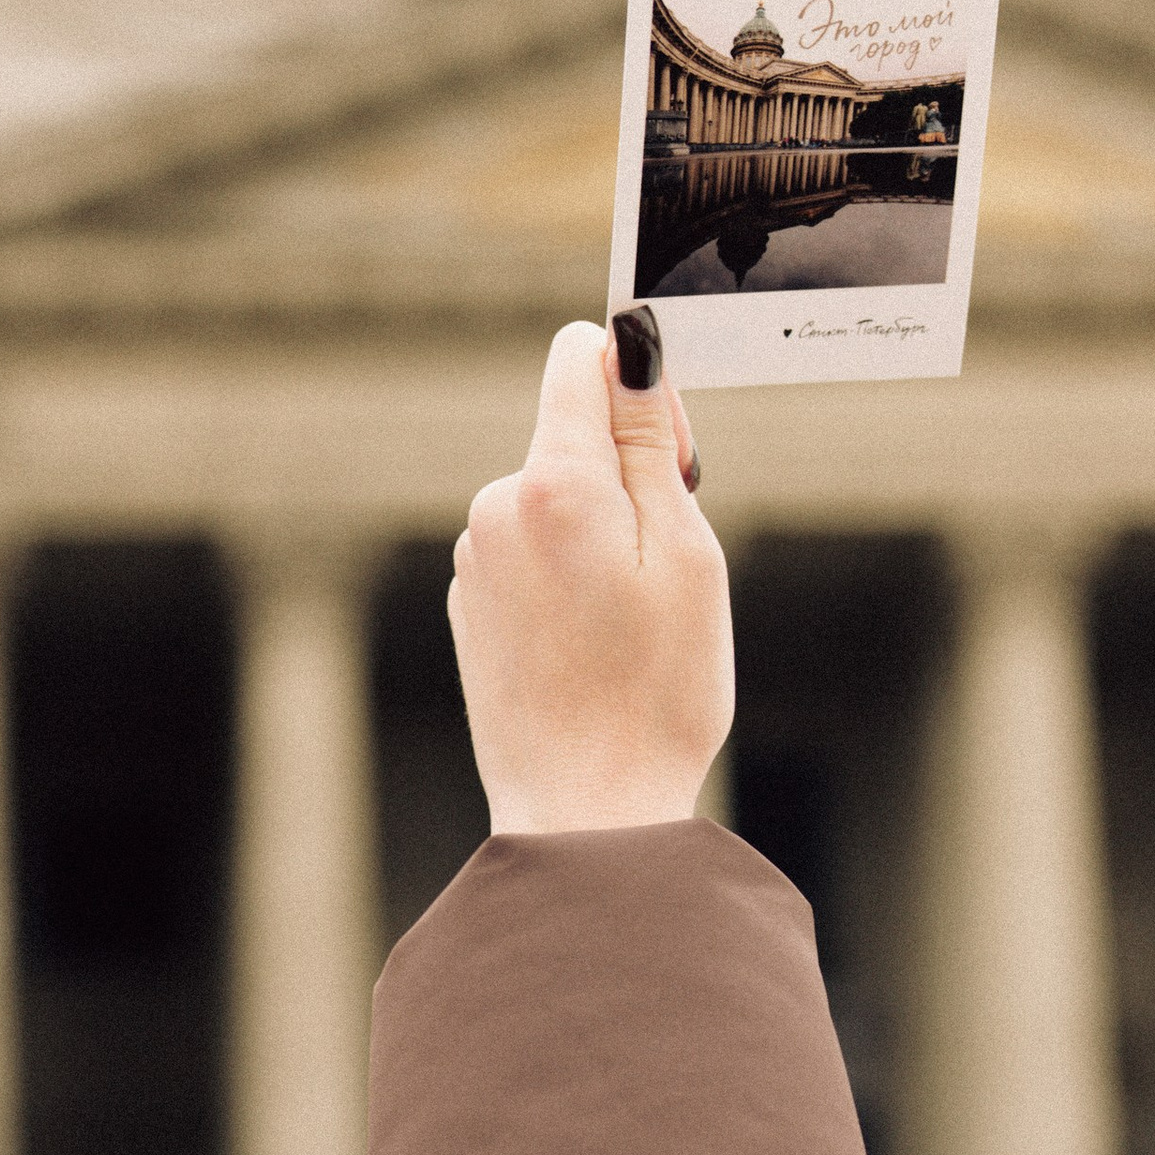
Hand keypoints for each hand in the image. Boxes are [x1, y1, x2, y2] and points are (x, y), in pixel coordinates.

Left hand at [449, 321, 733, 833]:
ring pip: (555, 495)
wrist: (585, 809)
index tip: (674, 452)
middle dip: (630, 471)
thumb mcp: (685, 552)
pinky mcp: (469, 601)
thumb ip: (650, 441)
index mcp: (554, 484)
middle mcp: (496, 507)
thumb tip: (631, 345)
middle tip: (668, 563)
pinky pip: (531, 548)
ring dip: (601, 529)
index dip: (640, 383)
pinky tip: (594, 642)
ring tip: (631, 618)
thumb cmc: (656, 691)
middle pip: (573, 430)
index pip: (581, 356)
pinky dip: (569, 572)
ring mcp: (474, 557)